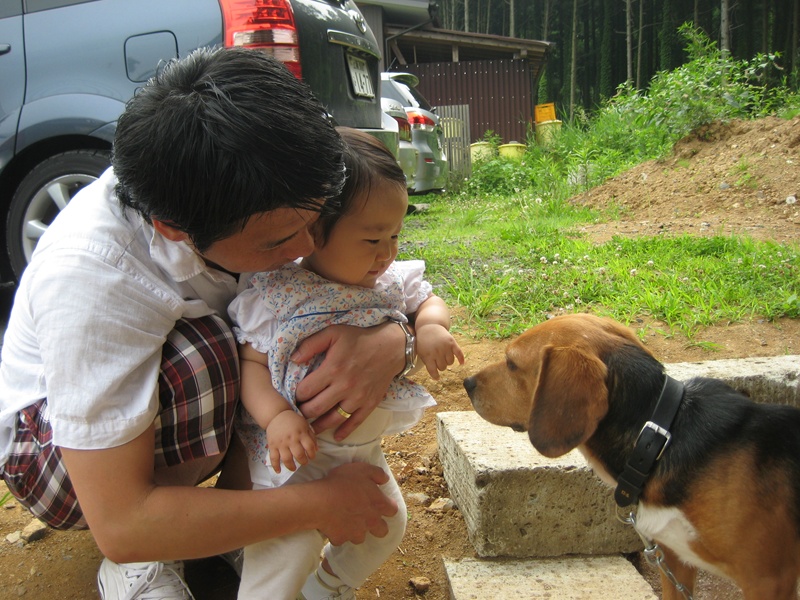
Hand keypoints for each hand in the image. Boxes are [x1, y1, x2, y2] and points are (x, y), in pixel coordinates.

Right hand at [266, 410, 316, 472]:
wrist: (277, 415)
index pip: (309, 447)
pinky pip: (273, 458)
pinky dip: (275, 466)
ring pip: (286, 459)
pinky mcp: (272, 445)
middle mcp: (291, 439)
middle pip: (299, 455)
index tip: (312, 457)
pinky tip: (279, 471)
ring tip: (294, 468)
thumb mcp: (305, 425)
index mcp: (301, 433)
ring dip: (291, 466)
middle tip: (304, 462)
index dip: (312, 454)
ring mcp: (281, 443)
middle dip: (303, 461)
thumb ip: (312, 437)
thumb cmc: (293, 420)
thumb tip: (317, 450)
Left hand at [292, 323, 402, 439]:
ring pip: (332, 420)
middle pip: (315, 409)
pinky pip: (355, 423)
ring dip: (318, 426)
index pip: (305, 391)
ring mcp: (358, 398)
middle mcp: (344, 386)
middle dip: (302, 413)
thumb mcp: (333, 333)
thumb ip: (311, 344)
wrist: (391, 347)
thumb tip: (293, 359)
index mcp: (332, 369)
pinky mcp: (370, 404)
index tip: (292, 397)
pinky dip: (344, 432)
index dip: (295, 396)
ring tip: (309, 428)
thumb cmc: (359, 339)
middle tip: (297, 413)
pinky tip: (336, 436)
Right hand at [313, 462, 396, 545]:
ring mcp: (356, 533)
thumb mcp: (362, 469)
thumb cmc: (342, 483)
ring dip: (356, 530)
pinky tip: (332, 524)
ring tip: (347, 520)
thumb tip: (385, 479)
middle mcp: (371, 521)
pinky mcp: (341, 539)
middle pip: (383, 530)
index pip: (393, 510)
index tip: (379, 502)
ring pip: (361, 537)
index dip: (387, 506)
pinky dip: (339, 533)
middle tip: (367, 517)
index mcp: (378, 504)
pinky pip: (342, 539)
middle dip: (378, 526)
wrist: (320, 501)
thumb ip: (377, 474)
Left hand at [415, 323, 464, 379]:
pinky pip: (459, 353)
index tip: (437, 378)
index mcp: (428, 356)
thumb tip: (434, 374)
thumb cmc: (423, 341)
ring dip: (448, 362)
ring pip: (450, 362)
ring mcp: (445, 347)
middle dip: (441, 366)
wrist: (429, 326)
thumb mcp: (420, 352)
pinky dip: (461, 359)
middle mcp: (437, 352)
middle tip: (438, 361)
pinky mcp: (452, 343)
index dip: (435, 376)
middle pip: (443, 367)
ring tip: (444, 357)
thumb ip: (426, 362)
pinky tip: (461, 363)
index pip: (433, 370)